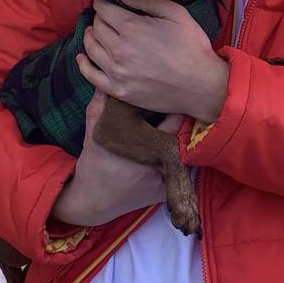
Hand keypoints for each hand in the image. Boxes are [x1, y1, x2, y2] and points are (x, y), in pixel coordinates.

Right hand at [50, 93, 175, 226]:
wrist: (94, 200)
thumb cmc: (95, 163)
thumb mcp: (94, 132)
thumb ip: (100, 105)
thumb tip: (106, 82)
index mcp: (138, 147)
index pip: (171, 120)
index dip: (176, 106)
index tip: (178, 95)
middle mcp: (153, 166)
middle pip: (182, 136)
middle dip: (185, 121)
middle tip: (188, 105)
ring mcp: (161, 181)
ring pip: (183, 154)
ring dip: (184, 140)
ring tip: (189, 123)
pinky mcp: (164, 192)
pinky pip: (179, 172)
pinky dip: (179, 159)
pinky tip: (178, 147)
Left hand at [78, 0, 228, 121]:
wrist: (201, 85)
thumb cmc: (192, 47)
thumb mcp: (175, 14)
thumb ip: (145, 1)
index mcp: (132, 28)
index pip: (103, 9)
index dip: (102, 2)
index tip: (105, 1)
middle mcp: (119, 50)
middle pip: (96, 27)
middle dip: (99, 18)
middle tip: (105, 17)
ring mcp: (116, 72)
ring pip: (90, 48)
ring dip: (90, 36)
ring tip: (95, 32)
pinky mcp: (118, 90)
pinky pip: (90, 75)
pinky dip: (83, 64)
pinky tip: (83, 57)